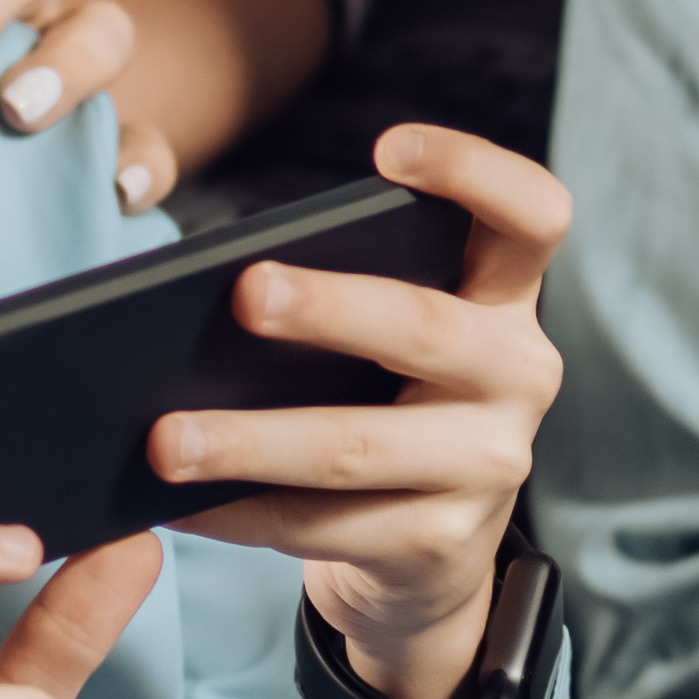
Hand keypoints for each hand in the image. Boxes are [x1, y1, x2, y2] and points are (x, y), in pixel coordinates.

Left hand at [153, 124, 565, 698]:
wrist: (426, 549)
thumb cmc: (386, 401)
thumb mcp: (389, 338)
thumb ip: (344, 292)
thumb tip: (212, 286)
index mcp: (505, 300)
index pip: (532, 216)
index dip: (475, 172)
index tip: (387, 149)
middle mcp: (517, 375)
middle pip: (429, 328)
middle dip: (331, 309)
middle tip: (245, 294)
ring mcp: (488, 467)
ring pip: (359, 448)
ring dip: (253, 441)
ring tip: (165, 438)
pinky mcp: (439, 544)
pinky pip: (322, 527)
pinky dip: (239, 513)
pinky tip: (175, 504)